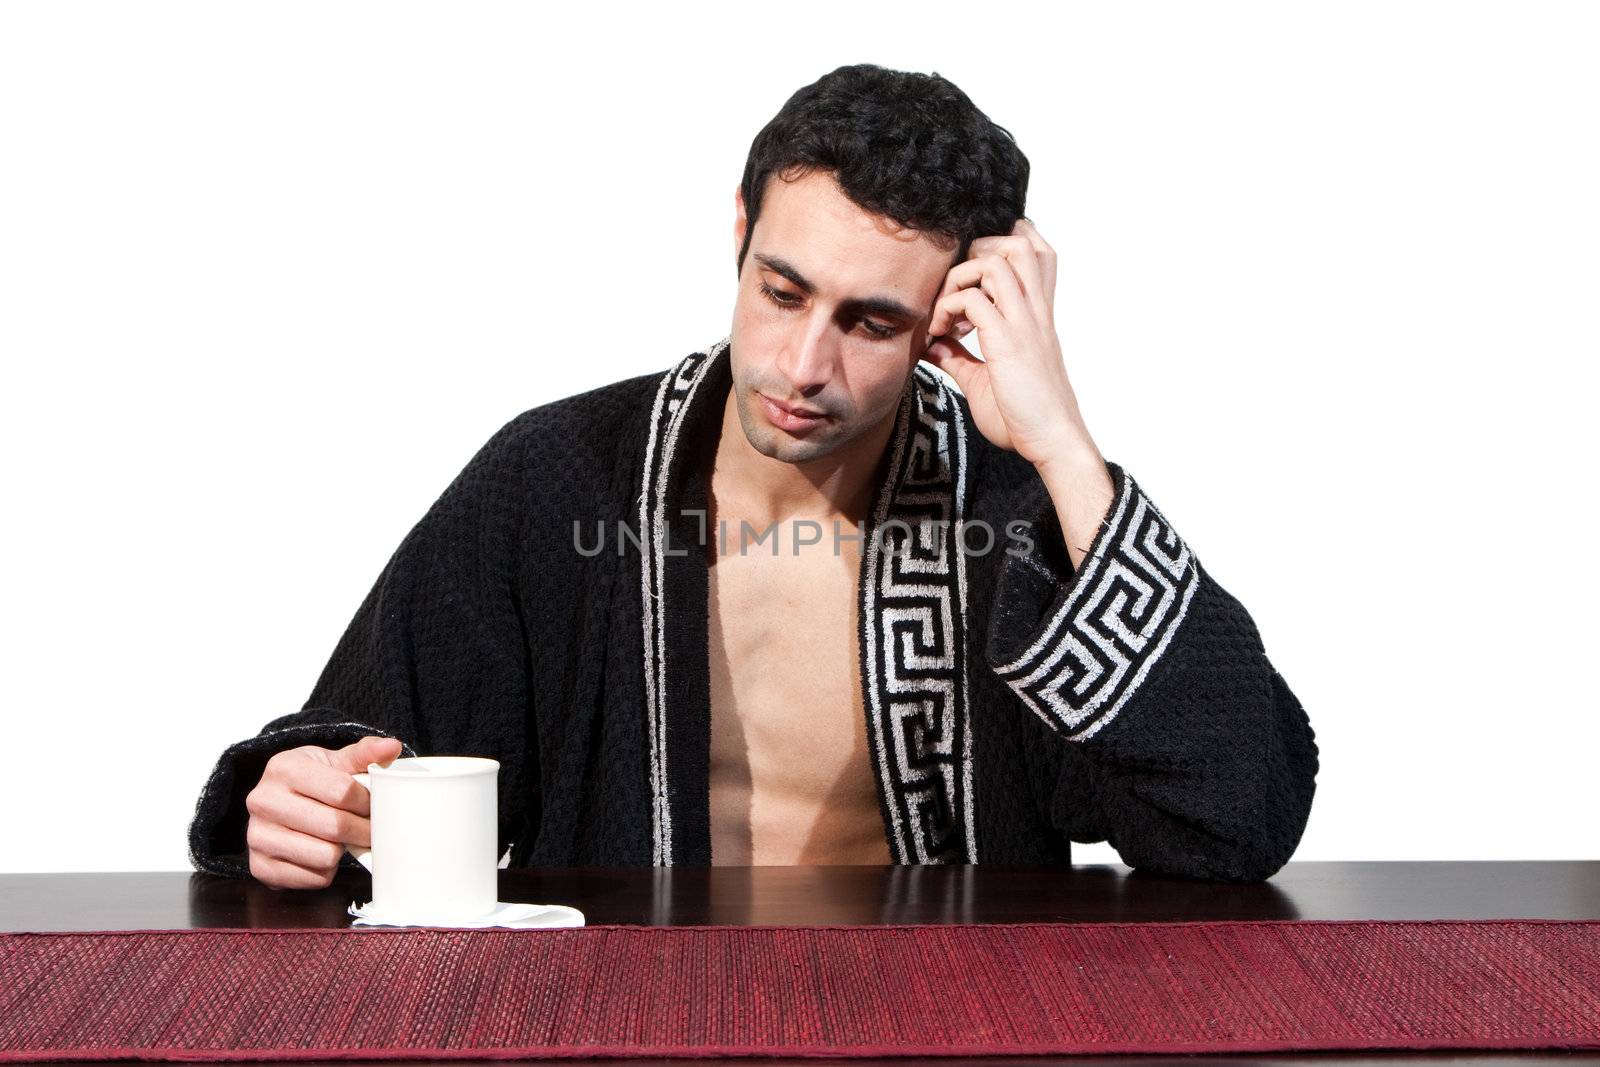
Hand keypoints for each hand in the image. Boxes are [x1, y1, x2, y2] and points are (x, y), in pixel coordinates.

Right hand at [244, 735, 401, 888]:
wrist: (279, 806)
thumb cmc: (313, 782)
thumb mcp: (336, 761)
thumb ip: (365, 754)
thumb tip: (391, 746)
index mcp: (284, 767)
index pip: (342, 791)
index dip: (366, 802)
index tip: (370, 805)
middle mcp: (263, 800)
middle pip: (335, 826)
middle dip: (363, 830)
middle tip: (370, 829)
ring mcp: (257, 835)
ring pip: (325, 856)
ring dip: (343, 851)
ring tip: (342, 839)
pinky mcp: (260, 867)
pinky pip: (313, 879)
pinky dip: (327, 871)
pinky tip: (322, 853)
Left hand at [922, 218, 1098, 469]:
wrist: (1053, 442)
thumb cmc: (1026, 417)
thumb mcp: (986, 382)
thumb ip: (960, 360)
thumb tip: (933, 346)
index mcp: (1037, 316)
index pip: (1036, 254)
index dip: (1004, 248)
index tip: (970, 283)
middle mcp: (1034, 311)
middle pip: (1020, 242)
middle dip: (979, 251)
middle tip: (957, 288)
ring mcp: (1023, 323)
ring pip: (996, 260)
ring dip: (960, 276)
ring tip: (947, 311)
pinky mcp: (1008, 341)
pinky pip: (973, 300)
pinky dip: (948, 309)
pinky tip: (941, 335)